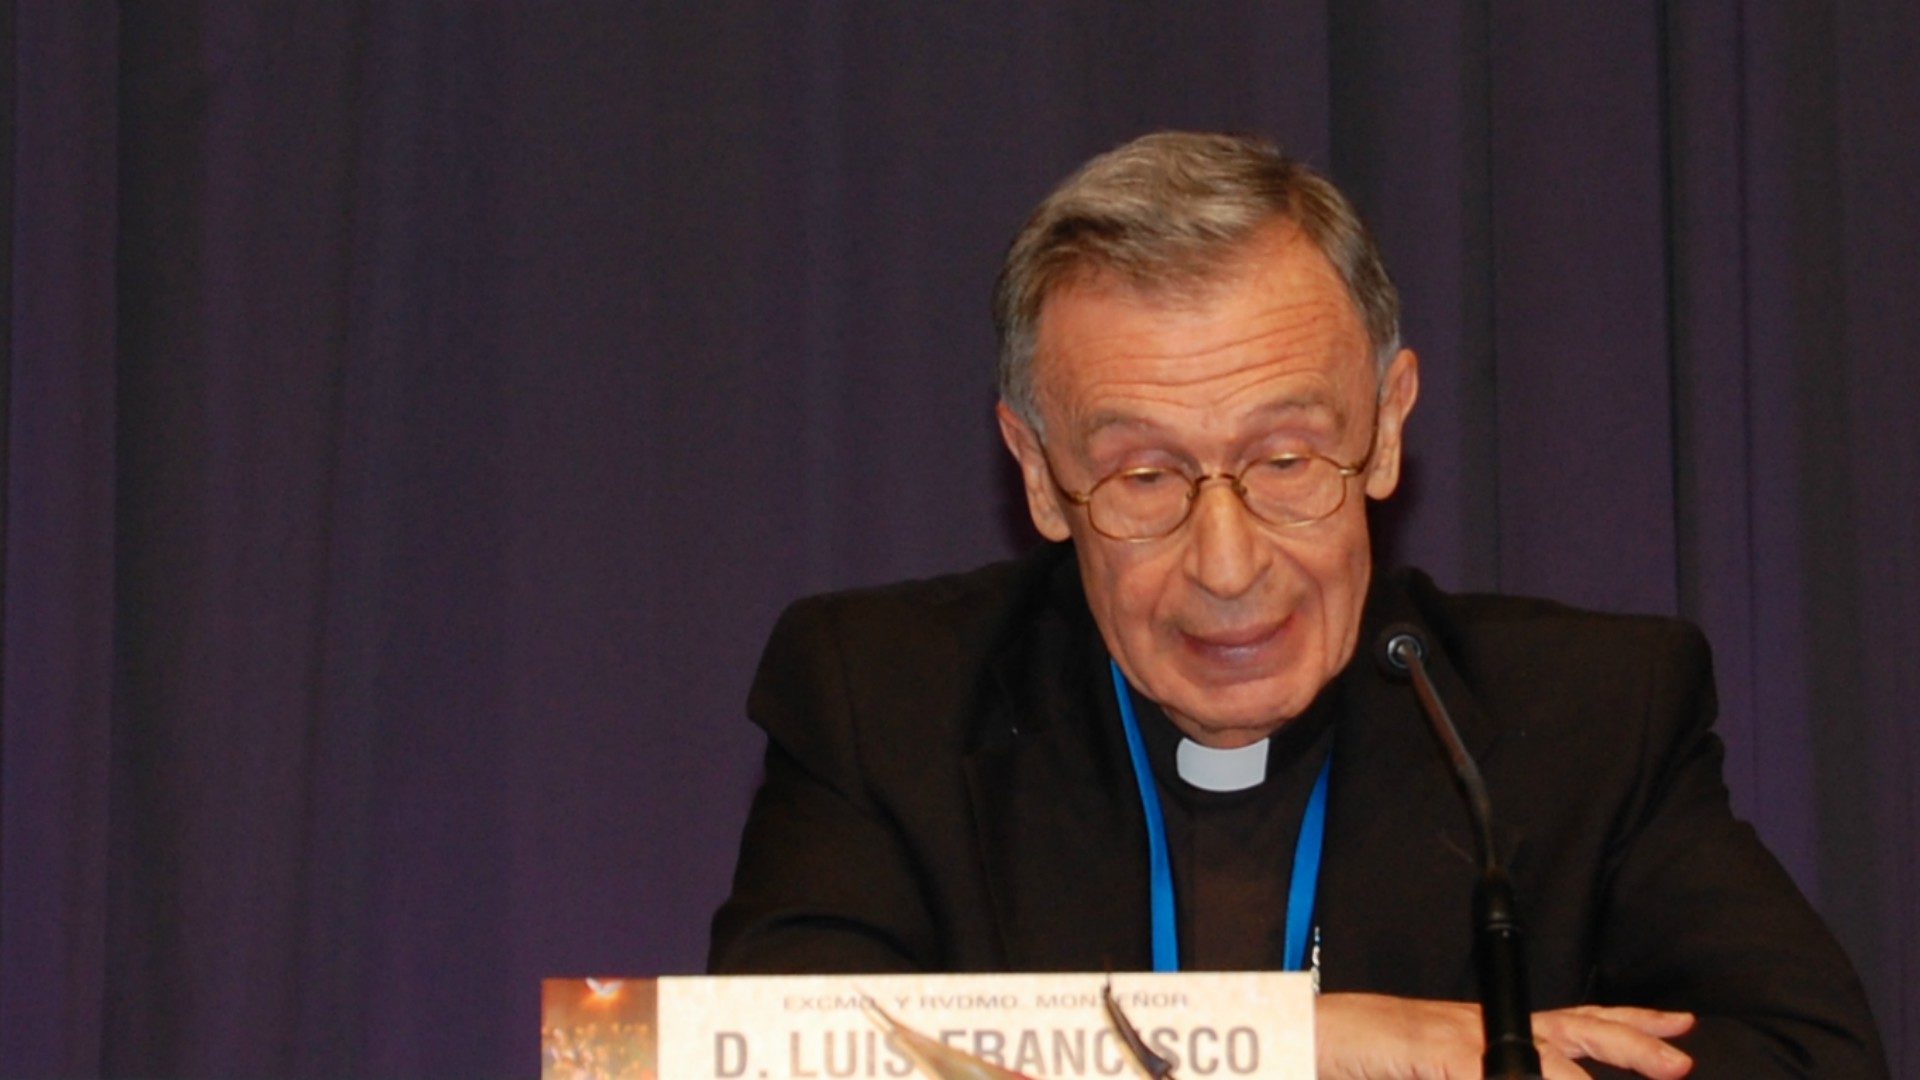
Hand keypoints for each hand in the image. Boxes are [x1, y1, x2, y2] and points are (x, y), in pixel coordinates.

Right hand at [1315, 992, 1694, 1078]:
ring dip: (1588, 1073)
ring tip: (1651, 1067)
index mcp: (1488, 1031)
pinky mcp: (1437, 1051)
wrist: (1309, 1036)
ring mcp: (1461, 1037)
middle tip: (1680, 1057)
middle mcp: (1483, 1026)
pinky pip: (1499, 1072)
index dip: (1623, 1028)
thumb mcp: (1440, 1071)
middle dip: (1631, 1041)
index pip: (1569, 1025)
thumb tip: (1528, 1073)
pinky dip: (1531, 1079)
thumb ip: (1474, 1068)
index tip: (1672, 1037)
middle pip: (1573, 1026)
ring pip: (1547, 1055)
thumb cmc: (1371, 1058)